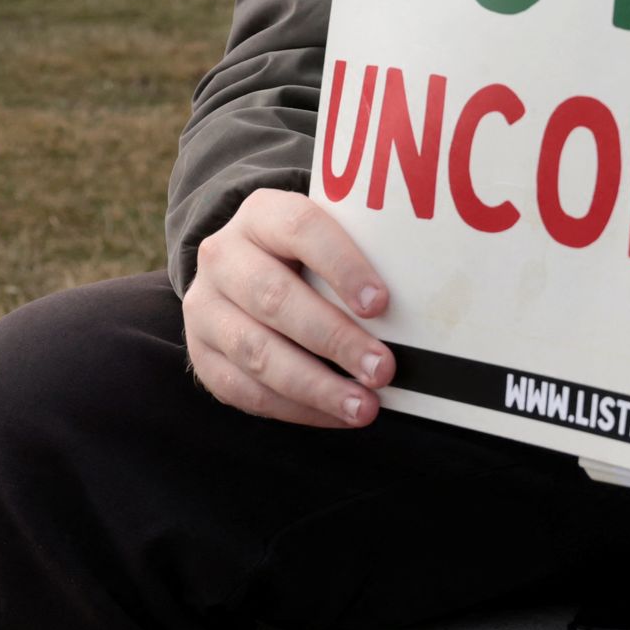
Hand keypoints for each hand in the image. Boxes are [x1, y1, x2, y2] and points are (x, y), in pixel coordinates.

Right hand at [182, 188, 393, 427]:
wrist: (243, 266)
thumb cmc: (310, 254)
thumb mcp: (330, 235)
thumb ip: (365, 251)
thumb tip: (427, 292)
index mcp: (261, 214)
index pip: (301, 229)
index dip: (342, 266)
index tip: (381, 304)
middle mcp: (223, 256)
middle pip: (276, 298)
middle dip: (335, 339)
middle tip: (383, 369)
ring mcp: (205, 307)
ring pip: (257, 351)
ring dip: (316, 385)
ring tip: (364, 406)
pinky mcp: (202, 353)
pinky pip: (244, 390)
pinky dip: (295, 408)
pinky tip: (335, 415)